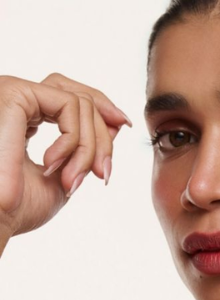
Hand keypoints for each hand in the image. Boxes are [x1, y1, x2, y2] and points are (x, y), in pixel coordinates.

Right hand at [0, 73, 130, 248]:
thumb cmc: (20, 206)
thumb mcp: (64, 176)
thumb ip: (86, 150)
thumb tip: (116, 124)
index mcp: (25, 116)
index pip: (71, 100)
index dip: (102, 114)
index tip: (124, 128)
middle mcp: (18, 100)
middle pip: (79, 96)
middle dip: (103, 134)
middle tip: (104, 173)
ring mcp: (15, 93)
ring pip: (80, 102)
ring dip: (88, 148)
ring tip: (71, 179)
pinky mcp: (15, 92)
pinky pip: (68, 105)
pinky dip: (73, 140)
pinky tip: (53, 164)